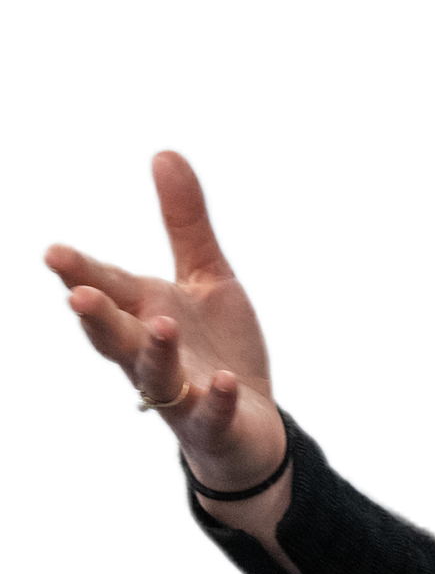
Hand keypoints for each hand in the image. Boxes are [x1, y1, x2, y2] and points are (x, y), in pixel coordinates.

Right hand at [40, 148, 295, 569]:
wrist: (245, 422)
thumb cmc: (214, 346)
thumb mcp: (206, 276)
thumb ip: (183, 221)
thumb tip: (162, 151)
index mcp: (145, 313)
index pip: (108, 288)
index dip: (81, 272)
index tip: (50, 250)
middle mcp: (152, 353)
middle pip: (117, 335)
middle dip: (97, 317)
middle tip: (78, 294)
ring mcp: (180, 391)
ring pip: (157, 375)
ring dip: (156, 352)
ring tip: (163, 326)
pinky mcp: (213, 422)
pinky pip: (209, 413)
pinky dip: (212, 399)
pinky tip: (221, 382)